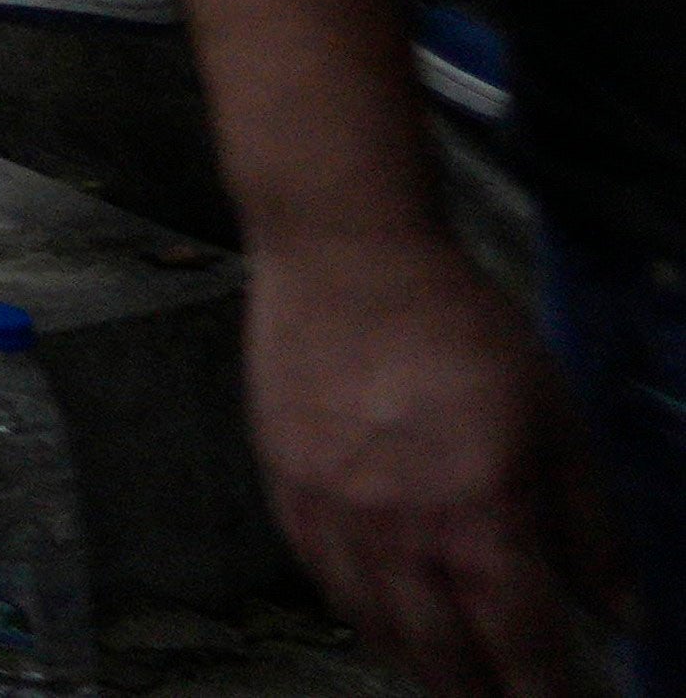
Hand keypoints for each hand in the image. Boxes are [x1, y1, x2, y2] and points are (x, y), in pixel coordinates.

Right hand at [249, 226, 628, 696]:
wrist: (347, 254)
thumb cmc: (455, 323)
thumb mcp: (559, 421)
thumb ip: (591, 528)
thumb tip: (621, 609)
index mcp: (476, 517)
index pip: (522, 646)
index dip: (550, 694)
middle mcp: (397, 531)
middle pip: (445, 659)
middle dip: (485, 696)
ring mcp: (332, 514)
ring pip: (379, 631)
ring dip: (423, 669)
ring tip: (455, 683)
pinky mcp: (287, 489)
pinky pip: (325, 583)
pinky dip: (362, 618)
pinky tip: (386, 622)